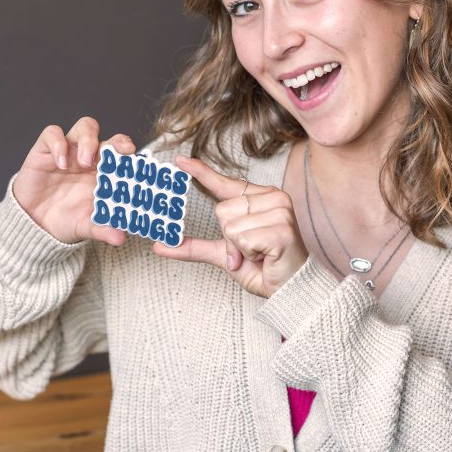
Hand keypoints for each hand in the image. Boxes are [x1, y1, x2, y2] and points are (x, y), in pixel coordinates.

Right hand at [13, 117, 134, 245]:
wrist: (34, 224)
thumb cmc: (65, 220)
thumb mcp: (85, 226)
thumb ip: (102, 229)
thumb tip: (120, 238)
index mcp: (104, 172)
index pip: (121, 153)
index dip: (129, 151)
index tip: (134, 155)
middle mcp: (89, 158)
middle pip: (108, 137)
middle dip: (114, 141)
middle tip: (118, 152)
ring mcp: (69, 151)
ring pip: (84, 127)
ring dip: (88, 140)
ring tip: (84, 162)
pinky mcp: (45, 150)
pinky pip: (52, 134)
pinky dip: (58, 144)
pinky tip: (60, 163)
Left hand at [151, 155, 307, 297]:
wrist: (291, 290)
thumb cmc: (263, 268)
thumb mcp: (223, 255)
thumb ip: (194, 248)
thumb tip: (160, 246)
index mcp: (260, 198)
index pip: (225, 183)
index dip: (201, 172)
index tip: (179, 161)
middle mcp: (273, 198)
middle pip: (222, 210)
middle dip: (229, 239)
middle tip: (249, 251)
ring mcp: (280, 211)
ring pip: (231, 226)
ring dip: (238, 248)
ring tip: (259, 254)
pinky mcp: (282, 229)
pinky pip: (243, 239)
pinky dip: (248, 254)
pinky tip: (266, 256)